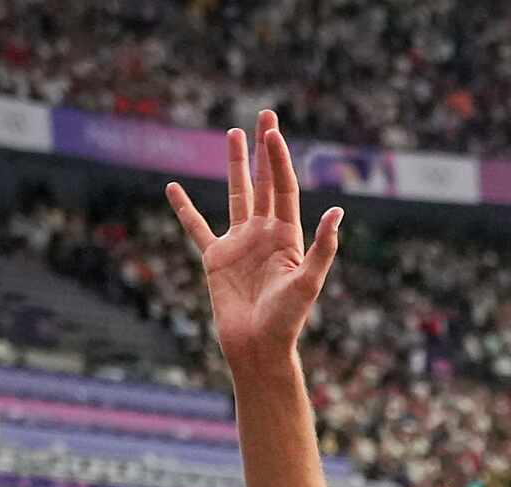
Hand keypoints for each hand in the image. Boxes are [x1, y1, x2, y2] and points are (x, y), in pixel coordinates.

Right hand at [165, 111, 341, 373]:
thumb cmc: (286, 320)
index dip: (277, 159)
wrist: (258, 347)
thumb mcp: (308, 283)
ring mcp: (239, 243)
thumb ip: (322, 247)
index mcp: (286, 236)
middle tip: (264, 116)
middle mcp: (263, 234)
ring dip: (234, 165)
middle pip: (264, 182)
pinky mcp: (215, 258)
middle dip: (263, 150)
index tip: (271, 132)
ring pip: (236, 194)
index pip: (283, 188)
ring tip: (232, 134)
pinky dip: (184, 208)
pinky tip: (173, 188)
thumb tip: (337, 212)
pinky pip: (196, 227)